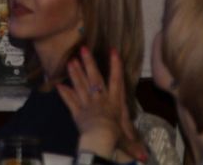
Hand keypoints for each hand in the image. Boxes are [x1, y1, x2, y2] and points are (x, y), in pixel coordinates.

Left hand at [57, 47, 145, 161]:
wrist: (99, 140)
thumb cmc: (115, 138)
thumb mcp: (127, 141)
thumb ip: (134, 146)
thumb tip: (144, 158)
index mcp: (114, 102)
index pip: (117, 81)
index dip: (115, 65)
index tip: (112, 51)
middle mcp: (100, 99)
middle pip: (94, 78)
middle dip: (89, 63)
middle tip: (82, 49)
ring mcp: (87, 104)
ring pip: (80, 86)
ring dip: (75, 74)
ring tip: (70, 61)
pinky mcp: (77, 112)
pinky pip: (70, 101)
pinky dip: (64, 94)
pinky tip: (58, 85)